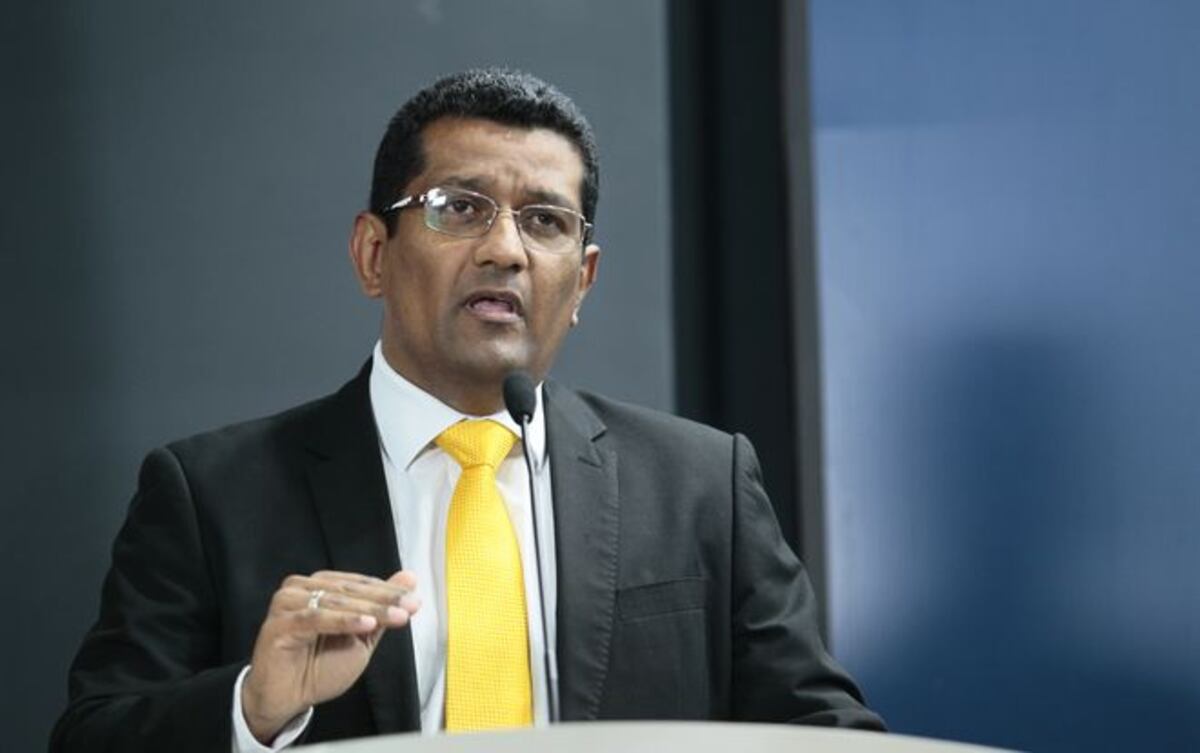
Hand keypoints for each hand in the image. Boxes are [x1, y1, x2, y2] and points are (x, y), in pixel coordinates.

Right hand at [241, 569, 418, 743]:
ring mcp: (288, 604)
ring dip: (369, 610)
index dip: (389, 592)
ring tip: (395, 617)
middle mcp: (302, 589)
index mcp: (321, 586)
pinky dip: (343, 621)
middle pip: (350, 590)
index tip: (415, 602)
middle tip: (409, 607)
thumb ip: (381, 608)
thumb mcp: (361, 636)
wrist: (288, 699)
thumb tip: (408, 578)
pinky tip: (366, 624)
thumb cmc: (319, 668)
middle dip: (384, 600)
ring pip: (336, 601)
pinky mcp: (279, 624)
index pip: (360, 584)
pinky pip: (316, 619)